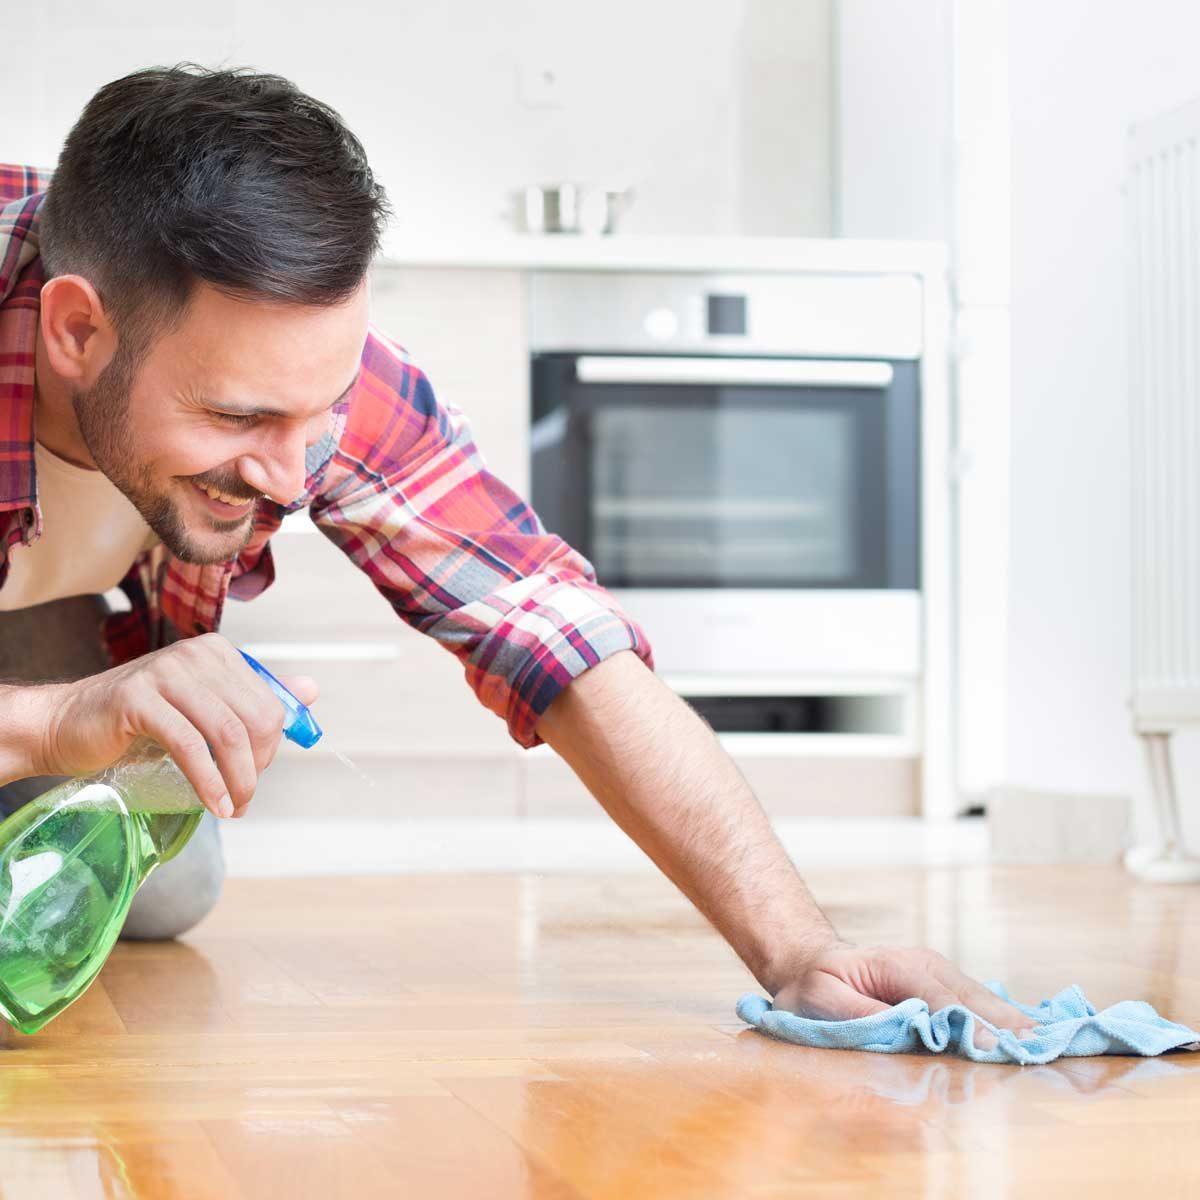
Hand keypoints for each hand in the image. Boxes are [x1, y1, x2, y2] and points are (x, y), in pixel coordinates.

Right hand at [30, 633, 317, 819]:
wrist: (64, 724)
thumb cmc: (138, 722)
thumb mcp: (202, 709)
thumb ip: (254, 699)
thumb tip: (311, 690)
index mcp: (218, 654)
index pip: (271, 706)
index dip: (270, 749)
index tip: (253, 777)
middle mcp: (197, 655)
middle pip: (255, 720)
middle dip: (257, 767)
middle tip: (242, 798)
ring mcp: (166, 672)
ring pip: (228, 733)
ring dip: (237, 780)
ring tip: (233, 808)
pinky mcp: (137, 698)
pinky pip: (189, 745)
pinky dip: (208, 781)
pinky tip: (214, 804)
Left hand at [769, 941, 1036, 1047]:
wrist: (810, 961)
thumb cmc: (815, 985)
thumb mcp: (826, 1001)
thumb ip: (867, 1016)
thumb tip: (912, 1029)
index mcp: (897, 965)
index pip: (938, 997)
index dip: (965, 1023)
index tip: (990, 1049)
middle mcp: (925, 964)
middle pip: (971, 996)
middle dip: (1003, 1022)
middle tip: (1037, 1049)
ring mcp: (938, 971)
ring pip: (981, 998)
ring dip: (1011, 1021)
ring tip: (1044, 1044)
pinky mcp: (943, 984)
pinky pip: (978, 1001)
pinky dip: (1002, 1017)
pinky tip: (1027, 1033)